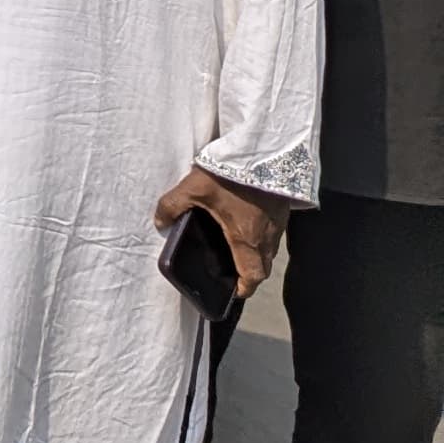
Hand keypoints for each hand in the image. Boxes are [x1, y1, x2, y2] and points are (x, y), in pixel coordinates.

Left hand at [154, 166, 285, 299]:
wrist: (264, 151)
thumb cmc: (231, 175)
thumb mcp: (193, 188)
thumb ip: (172, 206)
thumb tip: (160, 222)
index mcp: (247, 239)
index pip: (253, 276)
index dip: (244, 287)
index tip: (234, 291)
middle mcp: (268, 237)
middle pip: (263, 266)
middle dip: (249, 272)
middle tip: (233, 271)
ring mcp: (279, 224)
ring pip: (270, 249)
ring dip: (256, 253)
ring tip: (236, 247)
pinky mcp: (283, 210)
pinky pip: (274, 232)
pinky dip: (261, 235)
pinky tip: (246, 223)